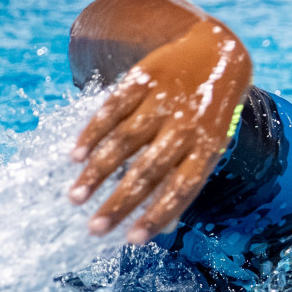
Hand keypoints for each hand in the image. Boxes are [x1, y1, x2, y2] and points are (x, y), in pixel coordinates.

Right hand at [68, 16, 251, 243]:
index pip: (181, 188)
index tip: (132, 240)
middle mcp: (185, 125)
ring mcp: (163, 100)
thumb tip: (163, 228)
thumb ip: (186, 181)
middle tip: (94, 228)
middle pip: (148, 170)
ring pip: (124, 141)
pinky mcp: (143, 78)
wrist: (216, 51)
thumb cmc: (209, 113)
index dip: (157, 214)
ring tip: (75, 198)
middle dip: (119, 202)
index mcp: (207, 147)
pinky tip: (75, 157)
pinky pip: (113, 108)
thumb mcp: (211, 145)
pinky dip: (92, 133)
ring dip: (97, 172)